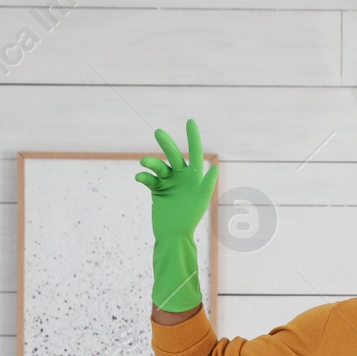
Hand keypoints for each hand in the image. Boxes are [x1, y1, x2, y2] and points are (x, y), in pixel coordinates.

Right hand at [136, 120, 218, 311]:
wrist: (174, 235)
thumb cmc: (190, 219)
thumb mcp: (201, 201)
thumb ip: (207, 184)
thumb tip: (215, 168)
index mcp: (195, 176)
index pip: (195, 153)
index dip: (193, 137)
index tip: (190, 121)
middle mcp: (181, 176)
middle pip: (173, 155)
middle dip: (166, 143)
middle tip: (158, 132)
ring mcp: (168, 182)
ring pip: (158, 166)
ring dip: (151, 162)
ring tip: (144, 162)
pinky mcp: (156, 190)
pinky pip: (149, 179)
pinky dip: (144, 176)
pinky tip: (141, 178)